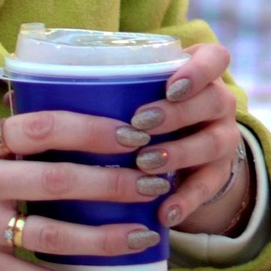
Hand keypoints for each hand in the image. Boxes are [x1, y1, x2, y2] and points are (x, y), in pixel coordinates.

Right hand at [0, 107, 168, 270]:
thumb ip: (5, 133)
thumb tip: (60, 97)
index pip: (42, 127)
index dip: (92, 129)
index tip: (134, 132)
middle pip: (57, 180)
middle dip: (114, 181)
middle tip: (156, 181)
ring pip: (53, 234)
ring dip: (106, 236)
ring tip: (146, 233)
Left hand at [120, 41, 252, 237]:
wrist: (186, 149)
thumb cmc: (150, 106)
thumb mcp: (143, 88)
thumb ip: (116, 83)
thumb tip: (47, 83)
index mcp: (202, 73)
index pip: (215, 58)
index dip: (198, 70)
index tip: (171, 86)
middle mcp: (219, 103)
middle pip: (214, 100)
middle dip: (177, 113)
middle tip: (140, 123)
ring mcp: (223, 138)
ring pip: (212, 143)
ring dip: (179, 153)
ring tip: (145, 164)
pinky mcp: (219, 174)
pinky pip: (208, 188)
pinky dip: (186, 200)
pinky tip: (165, 212)